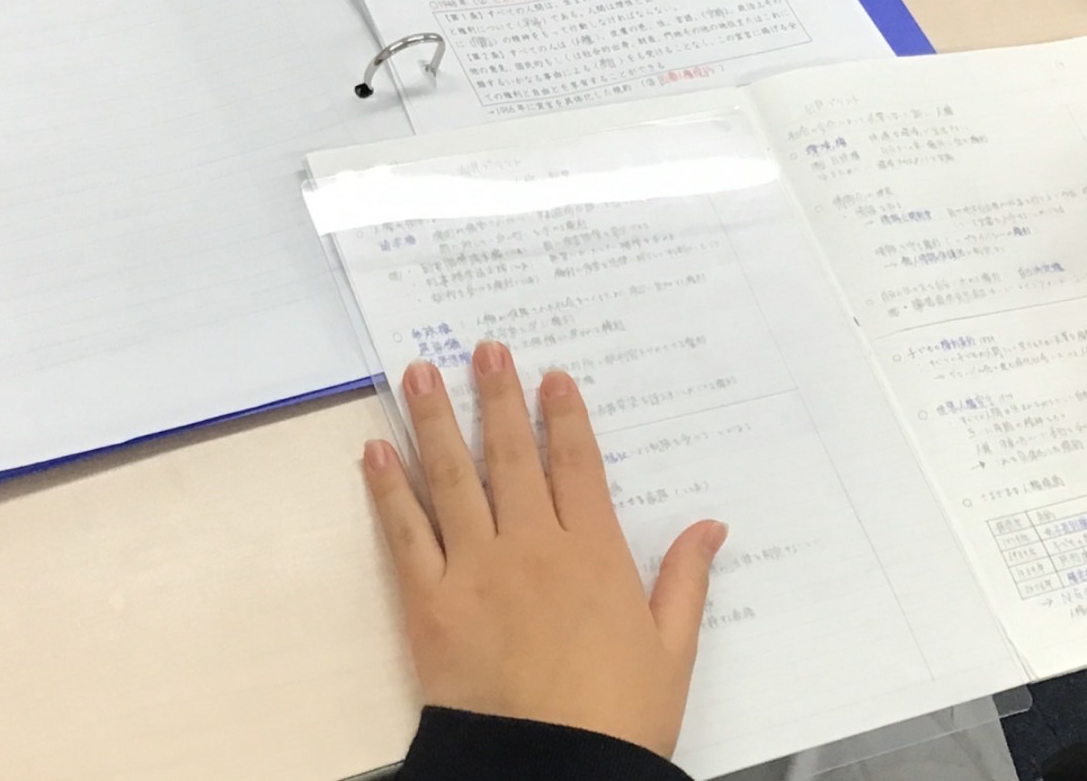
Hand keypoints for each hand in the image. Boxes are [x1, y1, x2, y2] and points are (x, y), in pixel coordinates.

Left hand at [360, 340, 726, 757]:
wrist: (552, 768)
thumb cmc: (619, 716)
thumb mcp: (672, 650)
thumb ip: (685, 580)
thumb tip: (710, 525)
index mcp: (594, 554)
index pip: (575, 465)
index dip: (562, 416)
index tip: (549, 376)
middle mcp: (533, 547)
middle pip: (511, 456)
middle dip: (497, 397)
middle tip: (482, 348)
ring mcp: (477, 570)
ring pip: (452, 478)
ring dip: (434, 420)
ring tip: (419, 374)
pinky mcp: (430, 603)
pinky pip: (406, 533)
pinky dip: (389, 489)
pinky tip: (376, 451)